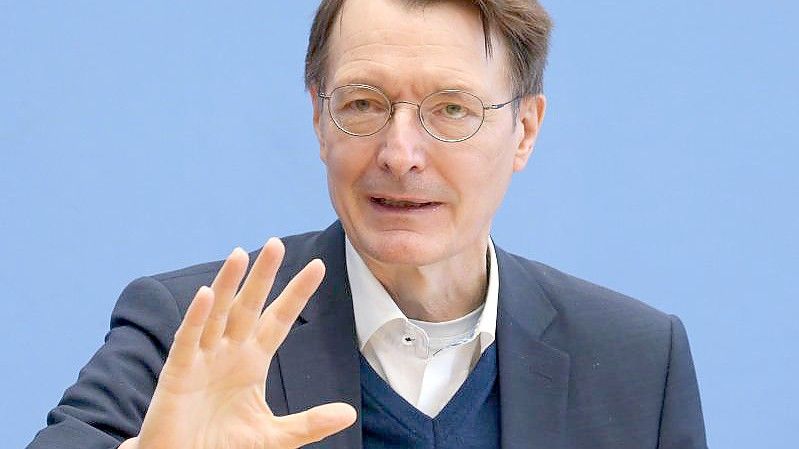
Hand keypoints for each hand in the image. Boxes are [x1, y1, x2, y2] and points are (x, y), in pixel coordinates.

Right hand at [126, 238, 355, 448]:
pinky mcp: (178, 372)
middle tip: (276, 244)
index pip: (279, 319)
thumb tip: (348, 413)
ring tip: (241, 254)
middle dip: (263, 276)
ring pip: (218, 312)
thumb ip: (309, 423)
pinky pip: (188, 339)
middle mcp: (229, 351)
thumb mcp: (274, 436)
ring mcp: (203, 358)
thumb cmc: (224, 447)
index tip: (318, 266)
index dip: (297, 293)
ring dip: (228, 283)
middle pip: (250, 306)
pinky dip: (197, 317)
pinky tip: (207, 294)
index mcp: (253, 360)